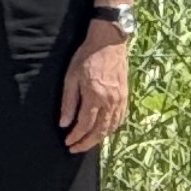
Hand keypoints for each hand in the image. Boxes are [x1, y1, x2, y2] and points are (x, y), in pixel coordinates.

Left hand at [60, 22, 133, 151]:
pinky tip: (104, 131)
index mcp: (95, 96)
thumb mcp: (71, 77)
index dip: (76, 136)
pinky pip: (120, 119)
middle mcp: (110, 101)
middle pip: (100, 131)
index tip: (68, 142)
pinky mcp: (125, 96)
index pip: (85, 125)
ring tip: (87, 142)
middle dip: (87, 143)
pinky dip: (111, 129)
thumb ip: (68, 102)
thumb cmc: (86, 57)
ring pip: (111, 127)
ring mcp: (120, 100)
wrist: (109, 42)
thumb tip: (64, 123)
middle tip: (75, 148)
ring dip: (99, 138)